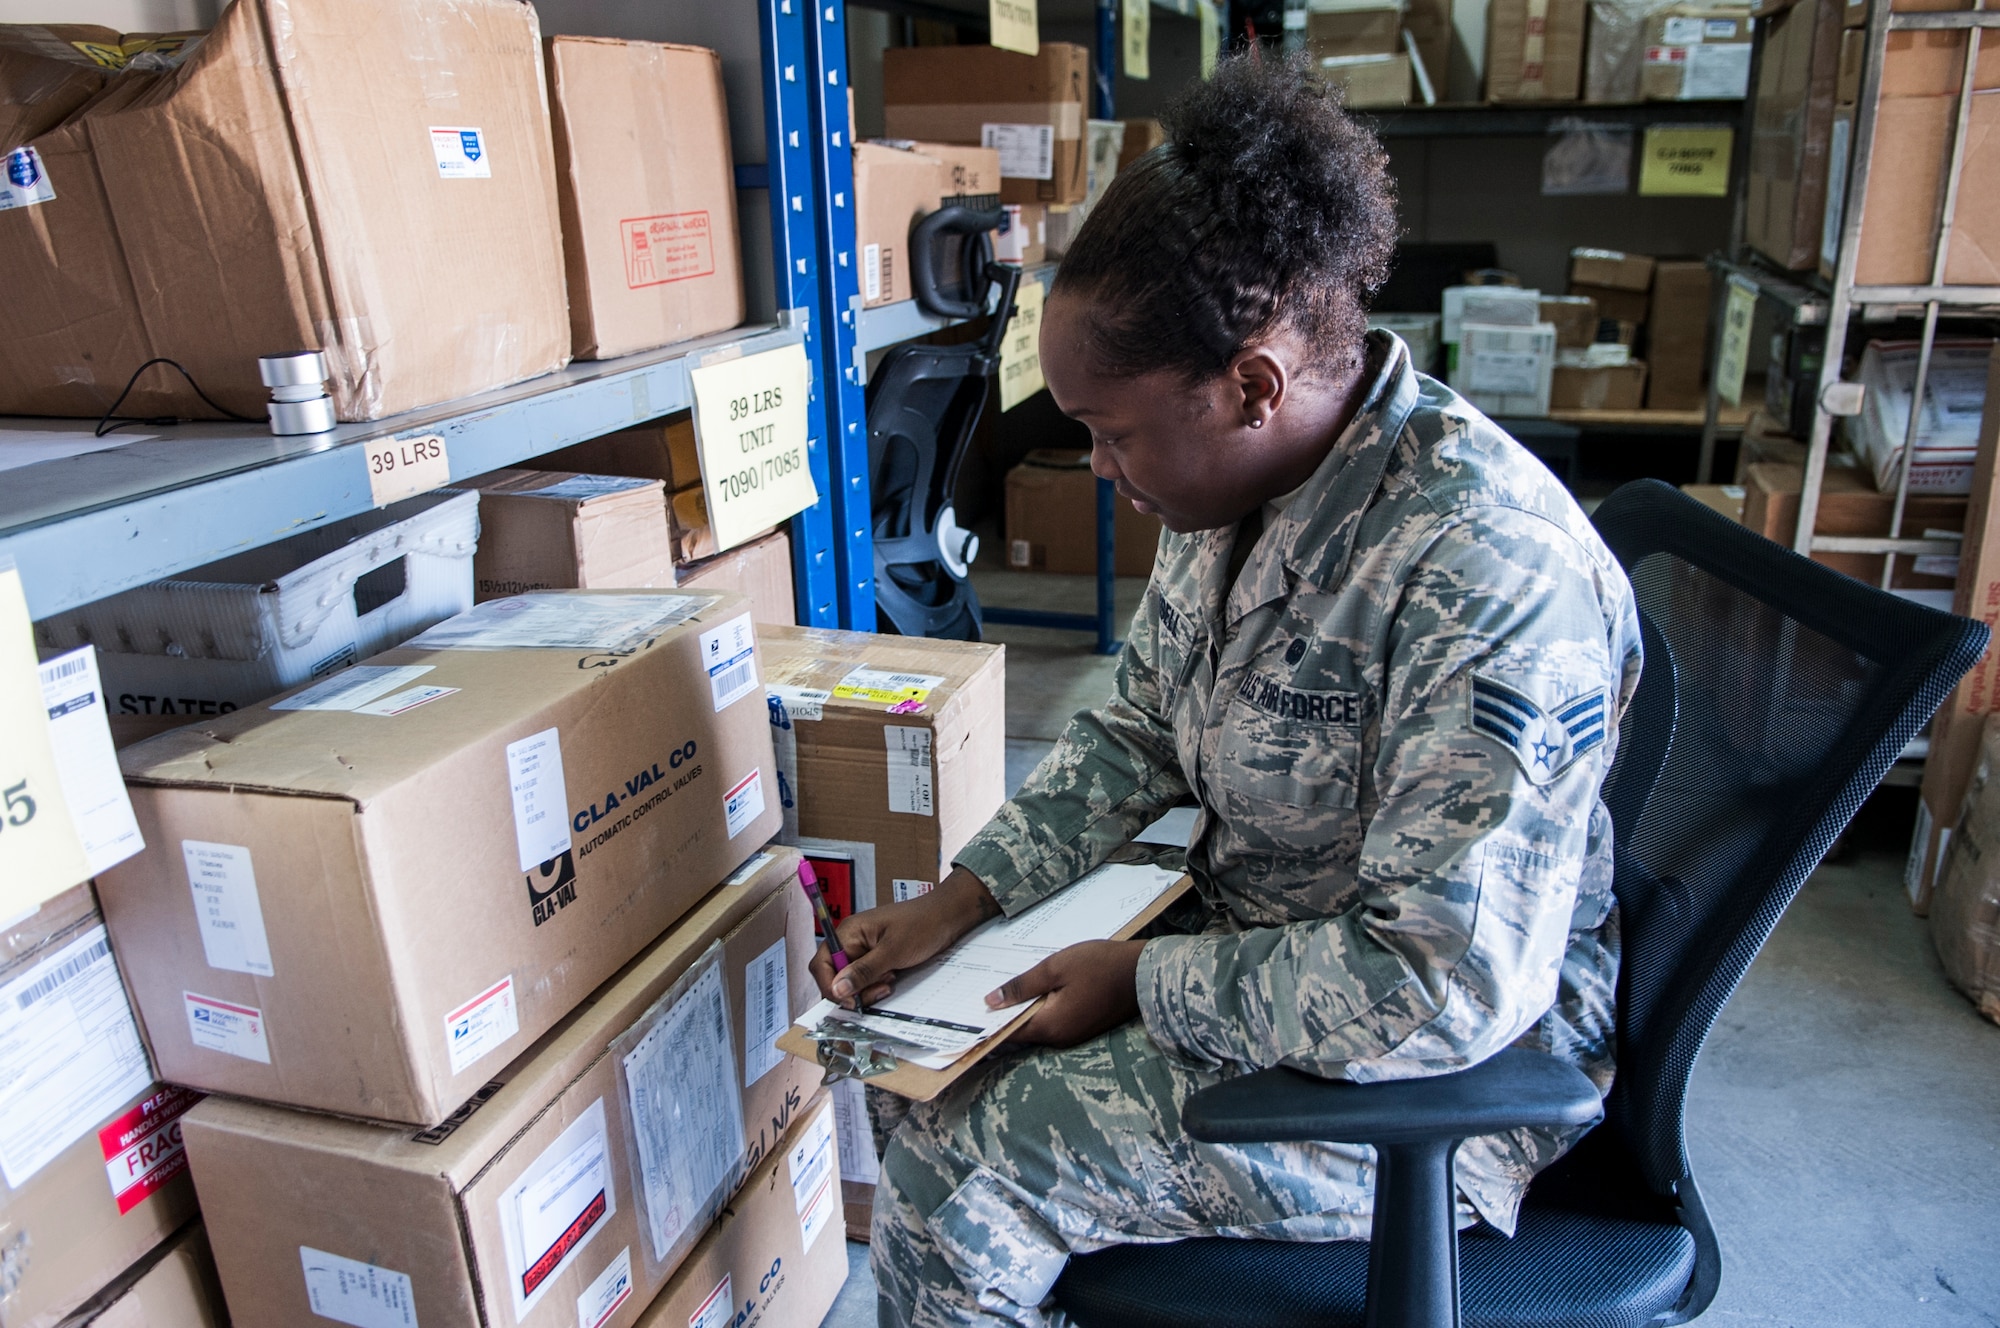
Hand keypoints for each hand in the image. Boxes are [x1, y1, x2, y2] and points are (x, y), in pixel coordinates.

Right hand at [810, 866, 1000, 1007]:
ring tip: (889, 982)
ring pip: (852, 982)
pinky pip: (867, 980)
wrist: (948, 917)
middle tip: (879, 990)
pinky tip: (892, 981)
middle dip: (853, 990)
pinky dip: (876, 985)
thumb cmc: (922, 925)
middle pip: (835, 977)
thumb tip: (837, 989)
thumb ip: (863, 971)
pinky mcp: (877, 960)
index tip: (850, 1001)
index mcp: (848, 933)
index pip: (821, 965)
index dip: (830, 986)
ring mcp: (864, 952)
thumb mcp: (893, 950)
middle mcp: (851, 942)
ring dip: (867, 989)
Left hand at [988, 939, 1146, 1047]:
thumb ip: (1021, 986)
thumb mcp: (1055, 968)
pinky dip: (1042, 1009)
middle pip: (1023, 1030)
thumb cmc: (1100, 965)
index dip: (989, 1023)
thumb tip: (991, 1002)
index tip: (970, 1013)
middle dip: (1005, 1014)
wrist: (1143, 972)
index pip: (1009, 1032)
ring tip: (1008, 988)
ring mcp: (1075, 1035)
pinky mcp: (1085, 1027)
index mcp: (1050, 1026)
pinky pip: (1055, 1022)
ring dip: (1025, 1010)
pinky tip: (1037, 990)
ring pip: (1039, 1026)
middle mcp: (1061, 1038)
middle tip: (984, 994)